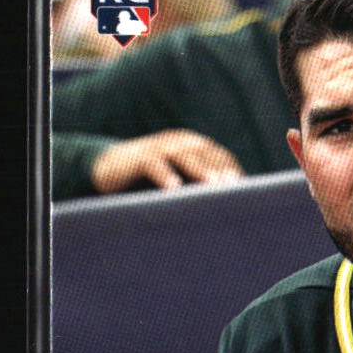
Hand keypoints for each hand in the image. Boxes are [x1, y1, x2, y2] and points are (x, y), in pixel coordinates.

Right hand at [91, 130, 243, 192]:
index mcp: (193, 146)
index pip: (220, 155)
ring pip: (183, 155)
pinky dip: (164, 174)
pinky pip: (153, 163)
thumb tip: (232, 209)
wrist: (108, 170)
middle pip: (205, 154)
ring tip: (213, 186)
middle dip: (220, 170)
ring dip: (199, 170)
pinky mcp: (137, 157)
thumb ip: (201, 188)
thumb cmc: (152, 181)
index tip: (244, 189)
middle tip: (234, 188)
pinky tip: (173, 188)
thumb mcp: (181, 182)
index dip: (232, 170)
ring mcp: (158, 147)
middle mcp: (178, 142)